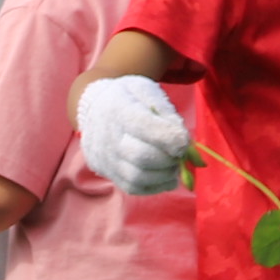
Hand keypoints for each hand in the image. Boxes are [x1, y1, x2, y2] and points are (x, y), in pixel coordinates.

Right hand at [75, 75, 195, 195]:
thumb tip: (184, 142)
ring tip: (174, 165)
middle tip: (179, 154)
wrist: (95, 108)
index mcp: (119, 108)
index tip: (184, 142)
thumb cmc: (129, 98)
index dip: (170, 138)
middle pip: (141, 157)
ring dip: (164, 175)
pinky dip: (156, 186)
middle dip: (169, 159)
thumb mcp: (147, 91)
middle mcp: (108, 136)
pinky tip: (167, 177)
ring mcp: (105, 158)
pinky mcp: (107, 173)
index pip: (145, 127)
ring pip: (138, 177)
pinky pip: (133, 188)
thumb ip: (166, 113)